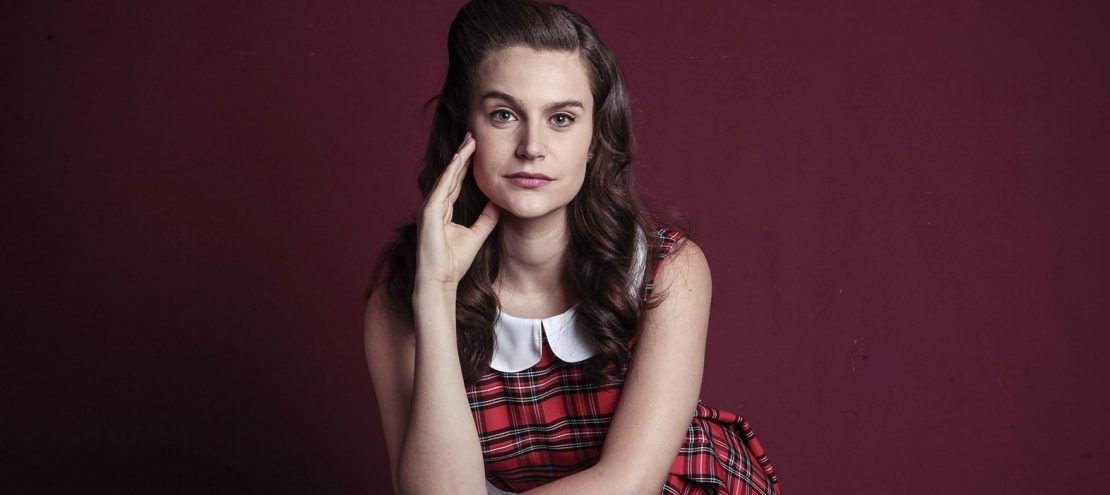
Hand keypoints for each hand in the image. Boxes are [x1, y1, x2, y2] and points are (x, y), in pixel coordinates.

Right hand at [414, 132, 500, 288]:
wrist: (440, 281)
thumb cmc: (454, 262)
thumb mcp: (477, 234)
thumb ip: (487, 218)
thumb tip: (499, 202)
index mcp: (442, 210)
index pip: (455, 182)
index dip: (466, 165)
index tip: (476, 148)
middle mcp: (434, 206)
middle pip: (450, 175)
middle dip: (462, 155)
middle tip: (473, 135)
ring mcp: (429, 208)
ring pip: (446, 177)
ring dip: (458, 158)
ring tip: (469, 141)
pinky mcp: (429, 213)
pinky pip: (442, 188)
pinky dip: (450, 172)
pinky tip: (460, 159)